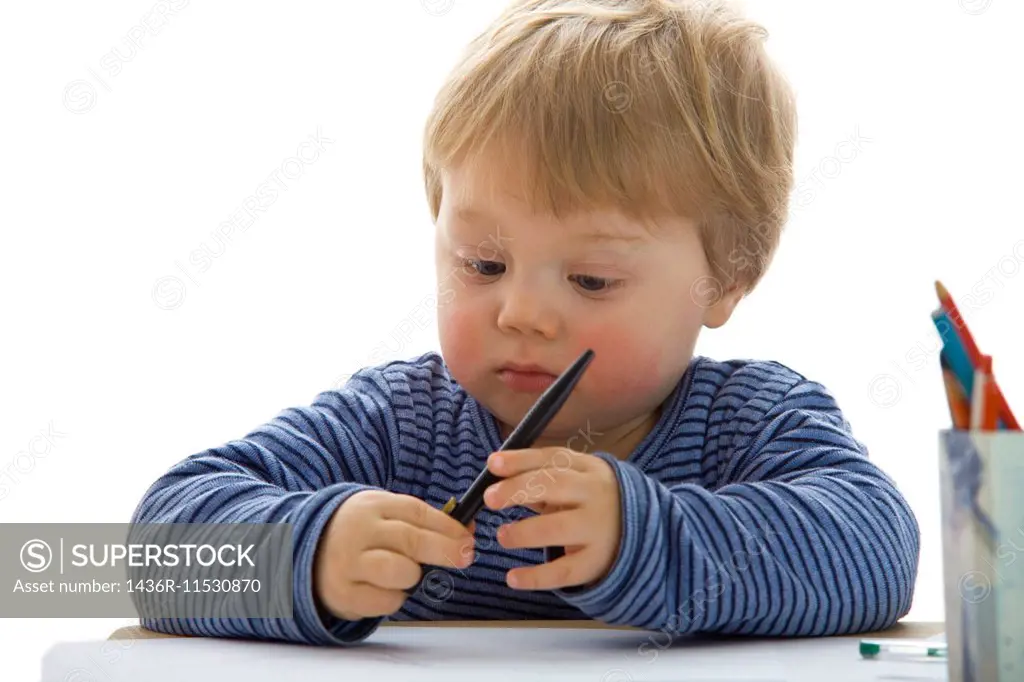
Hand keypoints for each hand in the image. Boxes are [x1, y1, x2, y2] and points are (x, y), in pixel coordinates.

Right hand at [313, 490, 475, 620]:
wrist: (306, 553)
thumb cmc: (360, 535)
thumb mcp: (384, 515)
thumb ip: (421, 522)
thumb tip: (466, 530)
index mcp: (372, 506)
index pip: (416, 512)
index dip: (448, 526)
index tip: (468, 539)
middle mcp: (358, 532)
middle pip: (412, 540)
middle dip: (445, 549)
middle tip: (464, 556)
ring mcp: (349, 563)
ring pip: (401, 571)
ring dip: (413, 576)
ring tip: (406, 573)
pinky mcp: (345, 594)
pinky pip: (386, 601)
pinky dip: (394, 598)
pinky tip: (384, 588)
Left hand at [483, 447, 621, 590]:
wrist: (643, 531)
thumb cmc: (591, 502)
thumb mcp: (575, 481)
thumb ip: (541, 478)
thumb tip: (498, 481)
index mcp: (588, 469)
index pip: (552, 458)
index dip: (521, 460)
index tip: (492, 464)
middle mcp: (595, 495)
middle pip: (555, 485)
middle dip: (519, 489)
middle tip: (490, 499)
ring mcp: (598, 529)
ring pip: (559, 528)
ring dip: (525, 532)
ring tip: (502, 536)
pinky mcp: (595, 562)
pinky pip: (563, 571)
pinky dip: (535, 577)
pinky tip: (512, 578)